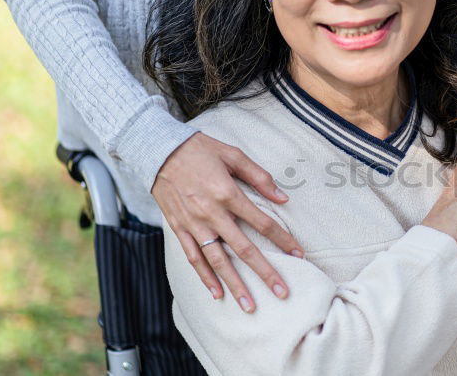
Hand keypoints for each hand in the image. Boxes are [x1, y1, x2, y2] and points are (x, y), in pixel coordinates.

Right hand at [152, 132, 303, 312]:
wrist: (157, 150)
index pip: (262, 222)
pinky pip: (194, 258)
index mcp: (228, 193)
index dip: (282, 240)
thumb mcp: (233, 154)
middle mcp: (211, 213)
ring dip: (235, 284)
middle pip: (244, 249)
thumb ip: (259, 177)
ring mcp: (194, 224)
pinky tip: (217, 294)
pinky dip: (205, 277)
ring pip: (218, 261)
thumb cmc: (199, 150)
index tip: (298, 255)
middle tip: (282, 292)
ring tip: (250, 305)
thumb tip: (282, 198)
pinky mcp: (179, 229)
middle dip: (265, 272)